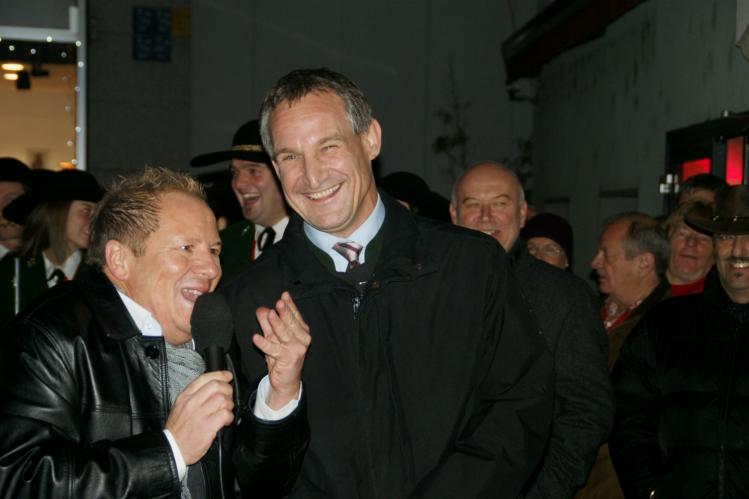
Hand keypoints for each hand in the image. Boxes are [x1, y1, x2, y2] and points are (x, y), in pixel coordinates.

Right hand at [165, 371, 233, 464]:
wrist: (172, 449)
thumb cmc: (178, 431)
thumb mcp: (180, 407)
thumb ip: (194, 396)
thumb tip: (212, 387)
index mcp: (184, 397)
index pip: (205, 378)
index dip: (219, 375)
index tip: (227, 376)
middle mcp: (192, 403)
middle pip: (216, 386)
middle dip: (227, 390)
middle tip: (228, 397)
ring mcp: (199, 414)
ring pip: (223, 399)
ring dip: (229, 405)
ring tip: (225, 411)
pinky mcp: (207, 426)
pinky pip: (225, 414)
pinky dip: (229, 416)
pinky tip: (225, 421)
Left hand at [253, 291, 310, 409]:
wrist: (285, 380)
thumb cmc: (281, 356)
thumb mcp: (273, 337)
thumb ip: (267, 323)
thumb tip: (262, 309)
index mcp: (302, 331)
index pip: (295, 315)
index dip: (290, 305)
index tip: (284, 295)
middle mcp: (302, 339)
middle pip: (291, 323)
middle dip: (284, 312)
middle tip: (278, 303)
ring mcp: (296, 350)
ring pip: (284, 334)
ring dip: (276, 324)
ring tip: (270, 315)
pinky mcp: (288, 359)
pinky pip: (274, 349)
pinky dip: (264, 343)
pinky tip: (256, 337)